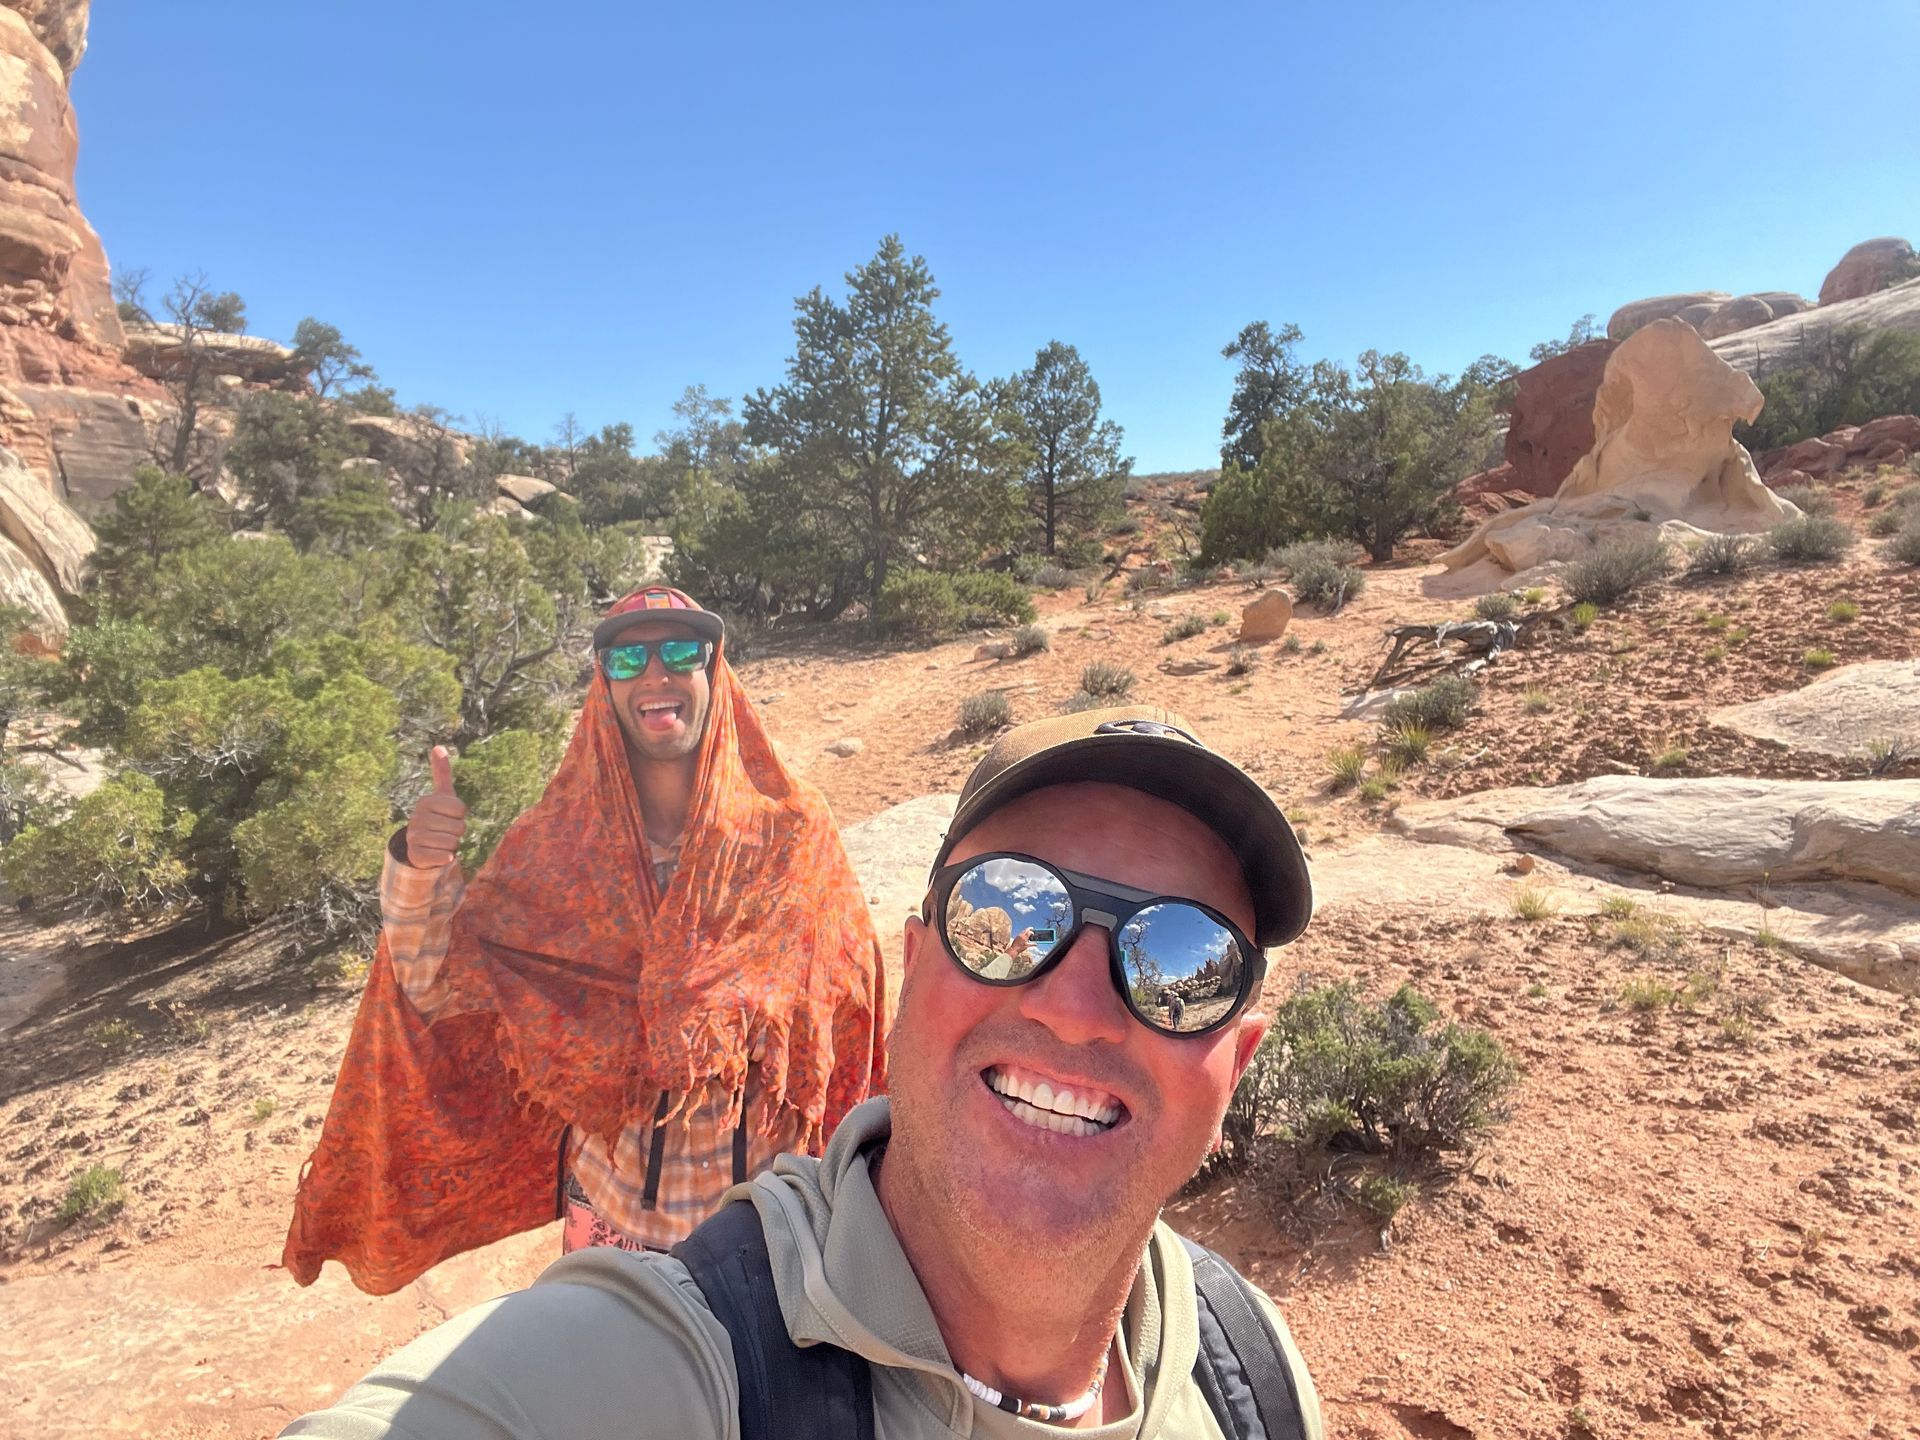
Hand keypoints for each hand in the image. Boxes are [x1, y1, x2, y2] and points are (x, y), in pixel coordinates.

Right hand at [405, 745, 466, 868]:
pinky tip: (439, 854)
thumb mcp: (442, 795)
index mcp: (426, 801)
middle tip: (445, 831)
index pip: (461, 809)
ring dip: (452, 845)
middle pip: (459, 827)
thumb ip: (441, 772)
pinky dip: (446, 858)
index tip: (449, 816)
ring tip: (441, 842)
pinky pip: (444, 857)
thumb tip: (438, 746)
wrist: (422, 846)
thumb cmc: (438, 817)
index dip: (460, 816)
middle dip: (457, 832)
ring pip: (452, 842)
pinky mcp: (416, 855)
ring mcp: (414, 836)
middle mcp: (417, 817)